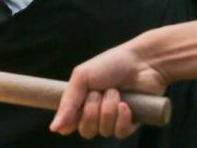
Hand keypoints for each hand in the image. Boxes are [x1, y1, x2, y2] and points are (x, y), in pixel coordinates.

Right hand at [49, 43, 167, 139]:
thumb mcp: (82, 77)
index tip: (76, 107)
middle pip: (86, 131)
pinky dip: (122, 119)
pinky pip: (120, 133)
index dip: (71, 119)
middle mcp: (97, 114)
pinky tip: (126, 105)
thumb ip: (67, 103)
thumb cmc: (111, 64)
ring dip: (108, 110)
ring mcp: (114, 120)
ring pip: (104, 131)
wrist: (142, 61)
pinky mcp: (131, 124)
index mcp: (82, 103)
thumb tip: (53, 128)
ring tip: (116, 92)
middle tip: (99, 92)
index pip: (70, 124)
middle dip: (91, 111)